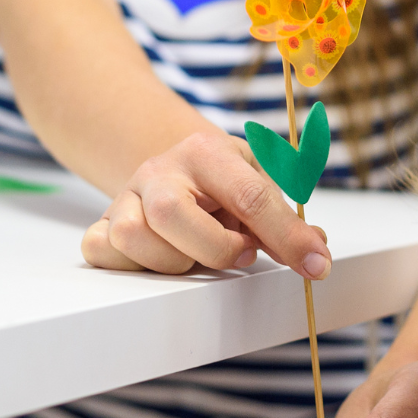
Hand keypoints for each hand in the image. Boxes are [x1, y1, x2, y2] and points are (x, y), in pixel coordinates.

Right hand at [81, 129, 331, 278]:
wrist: (174, 166)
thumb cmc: (222, 180)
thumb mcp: (258, 181)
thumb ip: (287, 216)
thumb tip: (316, 249)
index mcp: (207, 151)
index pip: (249, 194)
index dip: (286, 235)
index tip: (315, 265)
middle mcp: (160, 168)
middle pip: (172, 213)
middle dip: (213, 249)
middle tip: (239, 253)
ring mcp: (126, 195)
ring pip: (133, 237)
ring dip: (173, 261)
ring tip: (196, 252)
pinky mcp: (102, 221)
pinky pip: (100, 250)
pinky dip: (131, 265)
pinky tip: (159, 257)